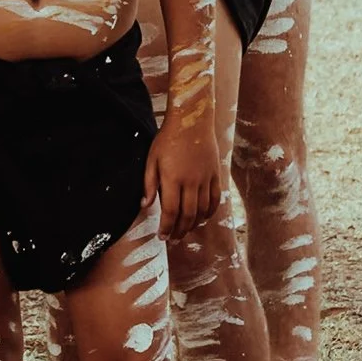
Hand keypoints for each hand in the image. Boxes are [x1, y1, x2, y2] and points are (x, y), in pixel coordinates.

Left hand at [143, 117, 220, 241]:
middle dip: (180, 231)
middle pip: (188, 215)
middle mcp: (191, 181)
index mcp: (172, 178)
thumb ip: (149, 184)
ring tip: (185, 231)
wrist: (192, 121)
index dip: (167, 227)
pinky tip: (202, 219)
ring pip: (202, 210)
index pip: (171, 211)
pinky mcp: (216, 175)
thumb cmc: (168, 139)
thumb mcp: (152, 159)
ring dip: (194, 225)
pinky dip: (210, 212)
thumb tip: (145, 205)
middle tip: (173, 240)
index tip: (162, 237)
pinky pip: (216, 199)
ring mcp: (205, 179)